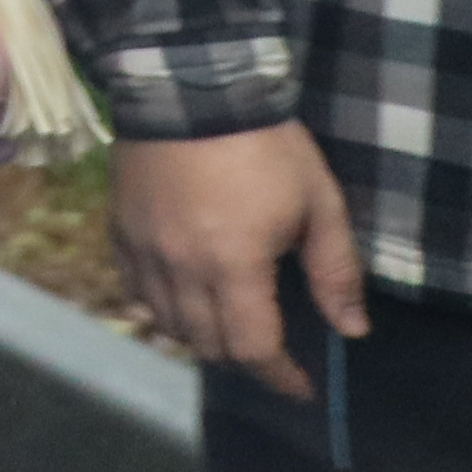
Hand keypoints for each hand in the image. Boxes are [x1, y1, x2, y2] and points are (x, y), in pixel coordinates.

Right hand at [111, 122, 368, 401]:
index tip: (302, 386)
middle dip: (244, 359)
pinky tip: (182, 297)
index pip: (253, 347)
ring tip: (226, 327)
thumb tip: (352, 330)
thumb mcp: (320, 203)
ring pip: (166, 322)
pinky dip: (160, 307)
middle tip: (270, 352)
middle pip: (207, 344)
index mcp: (234, 265)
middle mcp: (180, 268)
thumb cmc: (265, 146)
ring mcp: (143, 249)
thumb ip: (335, 271)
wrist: (190, 85)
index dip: (280, 376)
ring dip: (200, 337)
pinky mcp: (119, 228)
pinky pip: (134, 289)